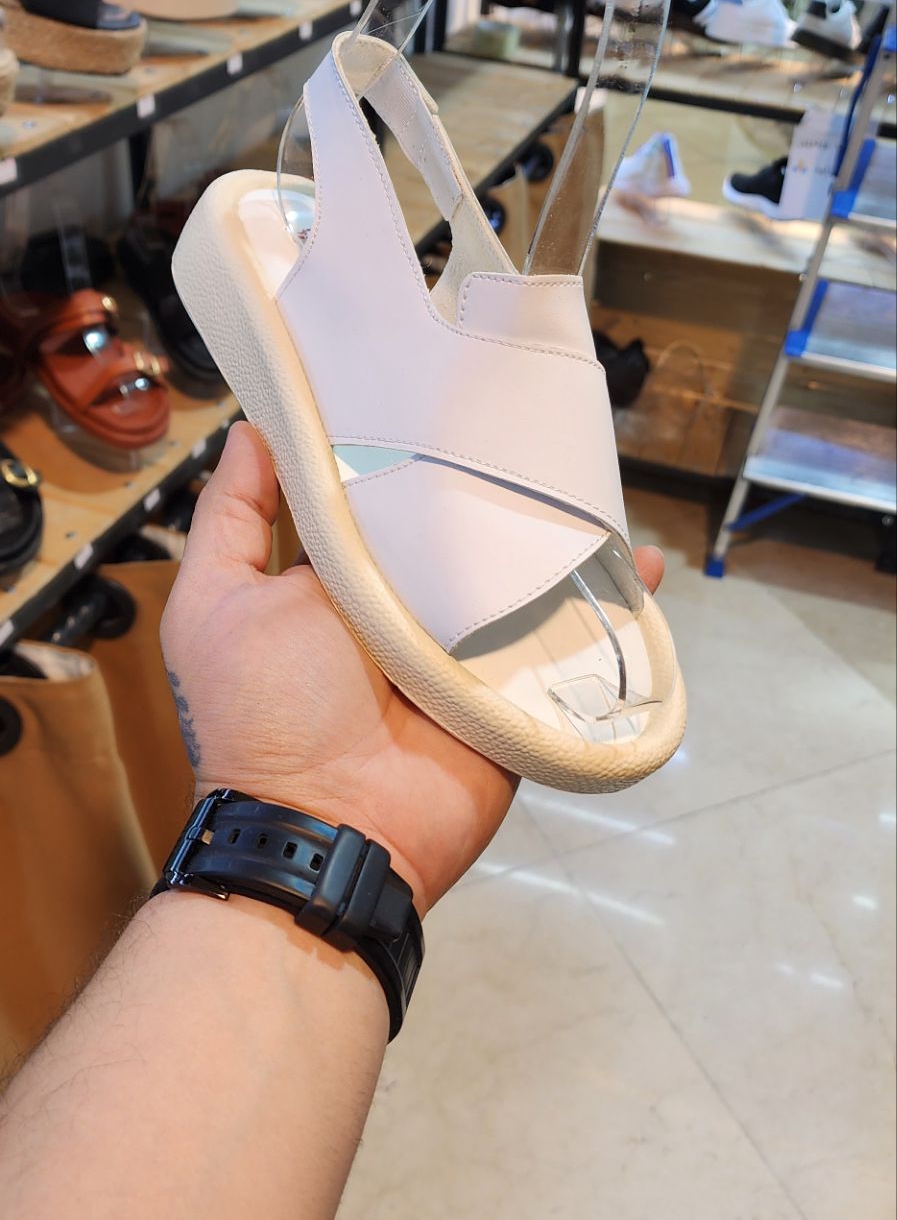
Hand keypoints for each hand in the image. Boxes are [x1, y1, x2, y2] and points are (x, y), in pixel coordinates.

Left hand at [161, 423, 664, 916]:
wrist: (329, 829)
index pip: (378, 503)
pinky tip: (647, 565)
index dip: (400, 454)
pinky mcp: (512, 694)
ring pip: (520, 583)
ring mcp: (463, 654)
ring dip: (560, 541)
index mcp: (336, 586)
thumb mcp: (217, 605)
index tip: (432, 389)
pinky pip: (568, 648)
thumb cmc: (262, 716)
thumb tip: (251, 434)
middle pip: (459, 538)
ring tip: (595, 482)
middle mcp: (402, 614)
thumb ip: (230, 520)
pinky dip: (611, 611)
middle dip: (492, 491)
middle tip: (531, 427)